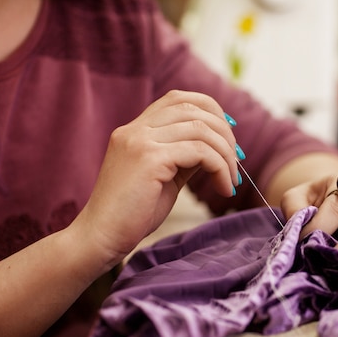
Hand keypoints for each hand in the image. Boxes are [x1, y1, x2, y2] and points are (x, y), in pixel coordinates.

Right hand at [71, 90, 240, 267]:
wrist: (101, 237)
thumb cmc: (132, 213)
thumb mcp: (165, 177)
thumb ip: (185, 158)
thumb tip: (217, 148)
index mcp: (136, 129)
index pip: (178, 99)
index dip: (211, 110)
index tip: (229, 137)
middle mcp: (136, 129)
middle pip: (194, 109)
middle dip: (225, 133)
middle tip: (236, 162)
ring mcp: (140, 141)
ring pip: (201, 130)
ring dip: (226, 154)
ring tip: (231, 180)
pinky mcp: (149, 159)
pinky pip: (200, 152)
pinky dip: (220, 168)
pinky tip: (224, 189)